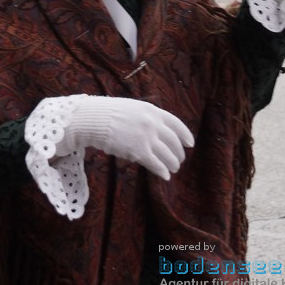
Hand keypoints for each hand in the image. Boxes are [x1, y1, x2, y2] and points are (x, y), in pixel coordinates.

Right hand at [52, 95, 193, 179]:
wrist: (94, 119)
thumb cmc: (108, 113)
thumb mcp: (132, 108)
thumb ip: (147, 117)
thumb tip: (157, 129)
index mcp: (152, 111)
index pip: (176, 124)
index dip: (185, 135)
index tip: (190, 144)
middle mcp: (152, 123)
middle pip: (173, 141)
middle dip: (178, 153)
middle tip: (179, 160)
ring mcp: (146, 137)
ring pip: (167, 154)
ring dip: (173, 163)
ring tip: (174, 169)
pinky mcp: (138, 151)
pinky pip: (156, 164)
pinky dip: (162, 171)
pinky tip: (164, 176)